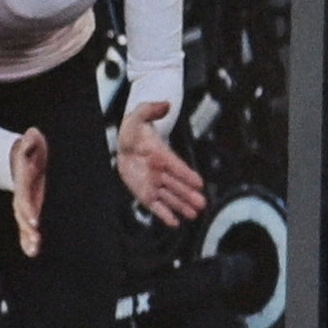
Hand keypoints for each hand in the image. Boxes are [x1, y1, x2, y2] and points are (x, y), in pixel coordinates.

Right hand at [8, 128, 49, 259]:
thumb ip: (30, 141)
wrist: (13, 161)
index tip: (33, 221)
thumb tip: (32, 134)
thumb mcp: (30, 142)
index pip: (25, 196)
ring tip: (33, 250)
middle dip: (28, 226)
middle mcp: (22, 195)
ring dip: (28, 236)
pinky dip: (27, 238)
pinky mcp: (27, 209)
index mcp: (23, 181)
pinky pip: (26, 225)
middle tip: (35, 239)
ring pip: (23, 222)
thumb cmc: (27, 152)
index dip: (28, 208)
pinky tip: (31, 251)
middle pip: (23, 212)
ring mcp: (23, 203)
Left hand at [113, 102, 209, 227]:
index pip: (176, 166)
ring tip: (193, 214)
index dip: (187, 174)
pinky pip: (156, 206)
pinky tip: (174, 222)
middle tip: (201, 203)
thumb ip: (151, 109)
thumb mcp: (140, 115)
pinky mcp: (146, 193)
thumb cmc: (135, 130)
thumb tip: (164, 104)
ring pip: (169, 197)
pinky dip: (164, 215)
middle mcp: (161, 171)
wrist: (125, 143)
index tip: (199, 182)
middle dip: (188, 194)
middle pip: (176, 184)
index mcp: (161, 154)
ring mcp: (154, 183)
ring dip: (181, 206)